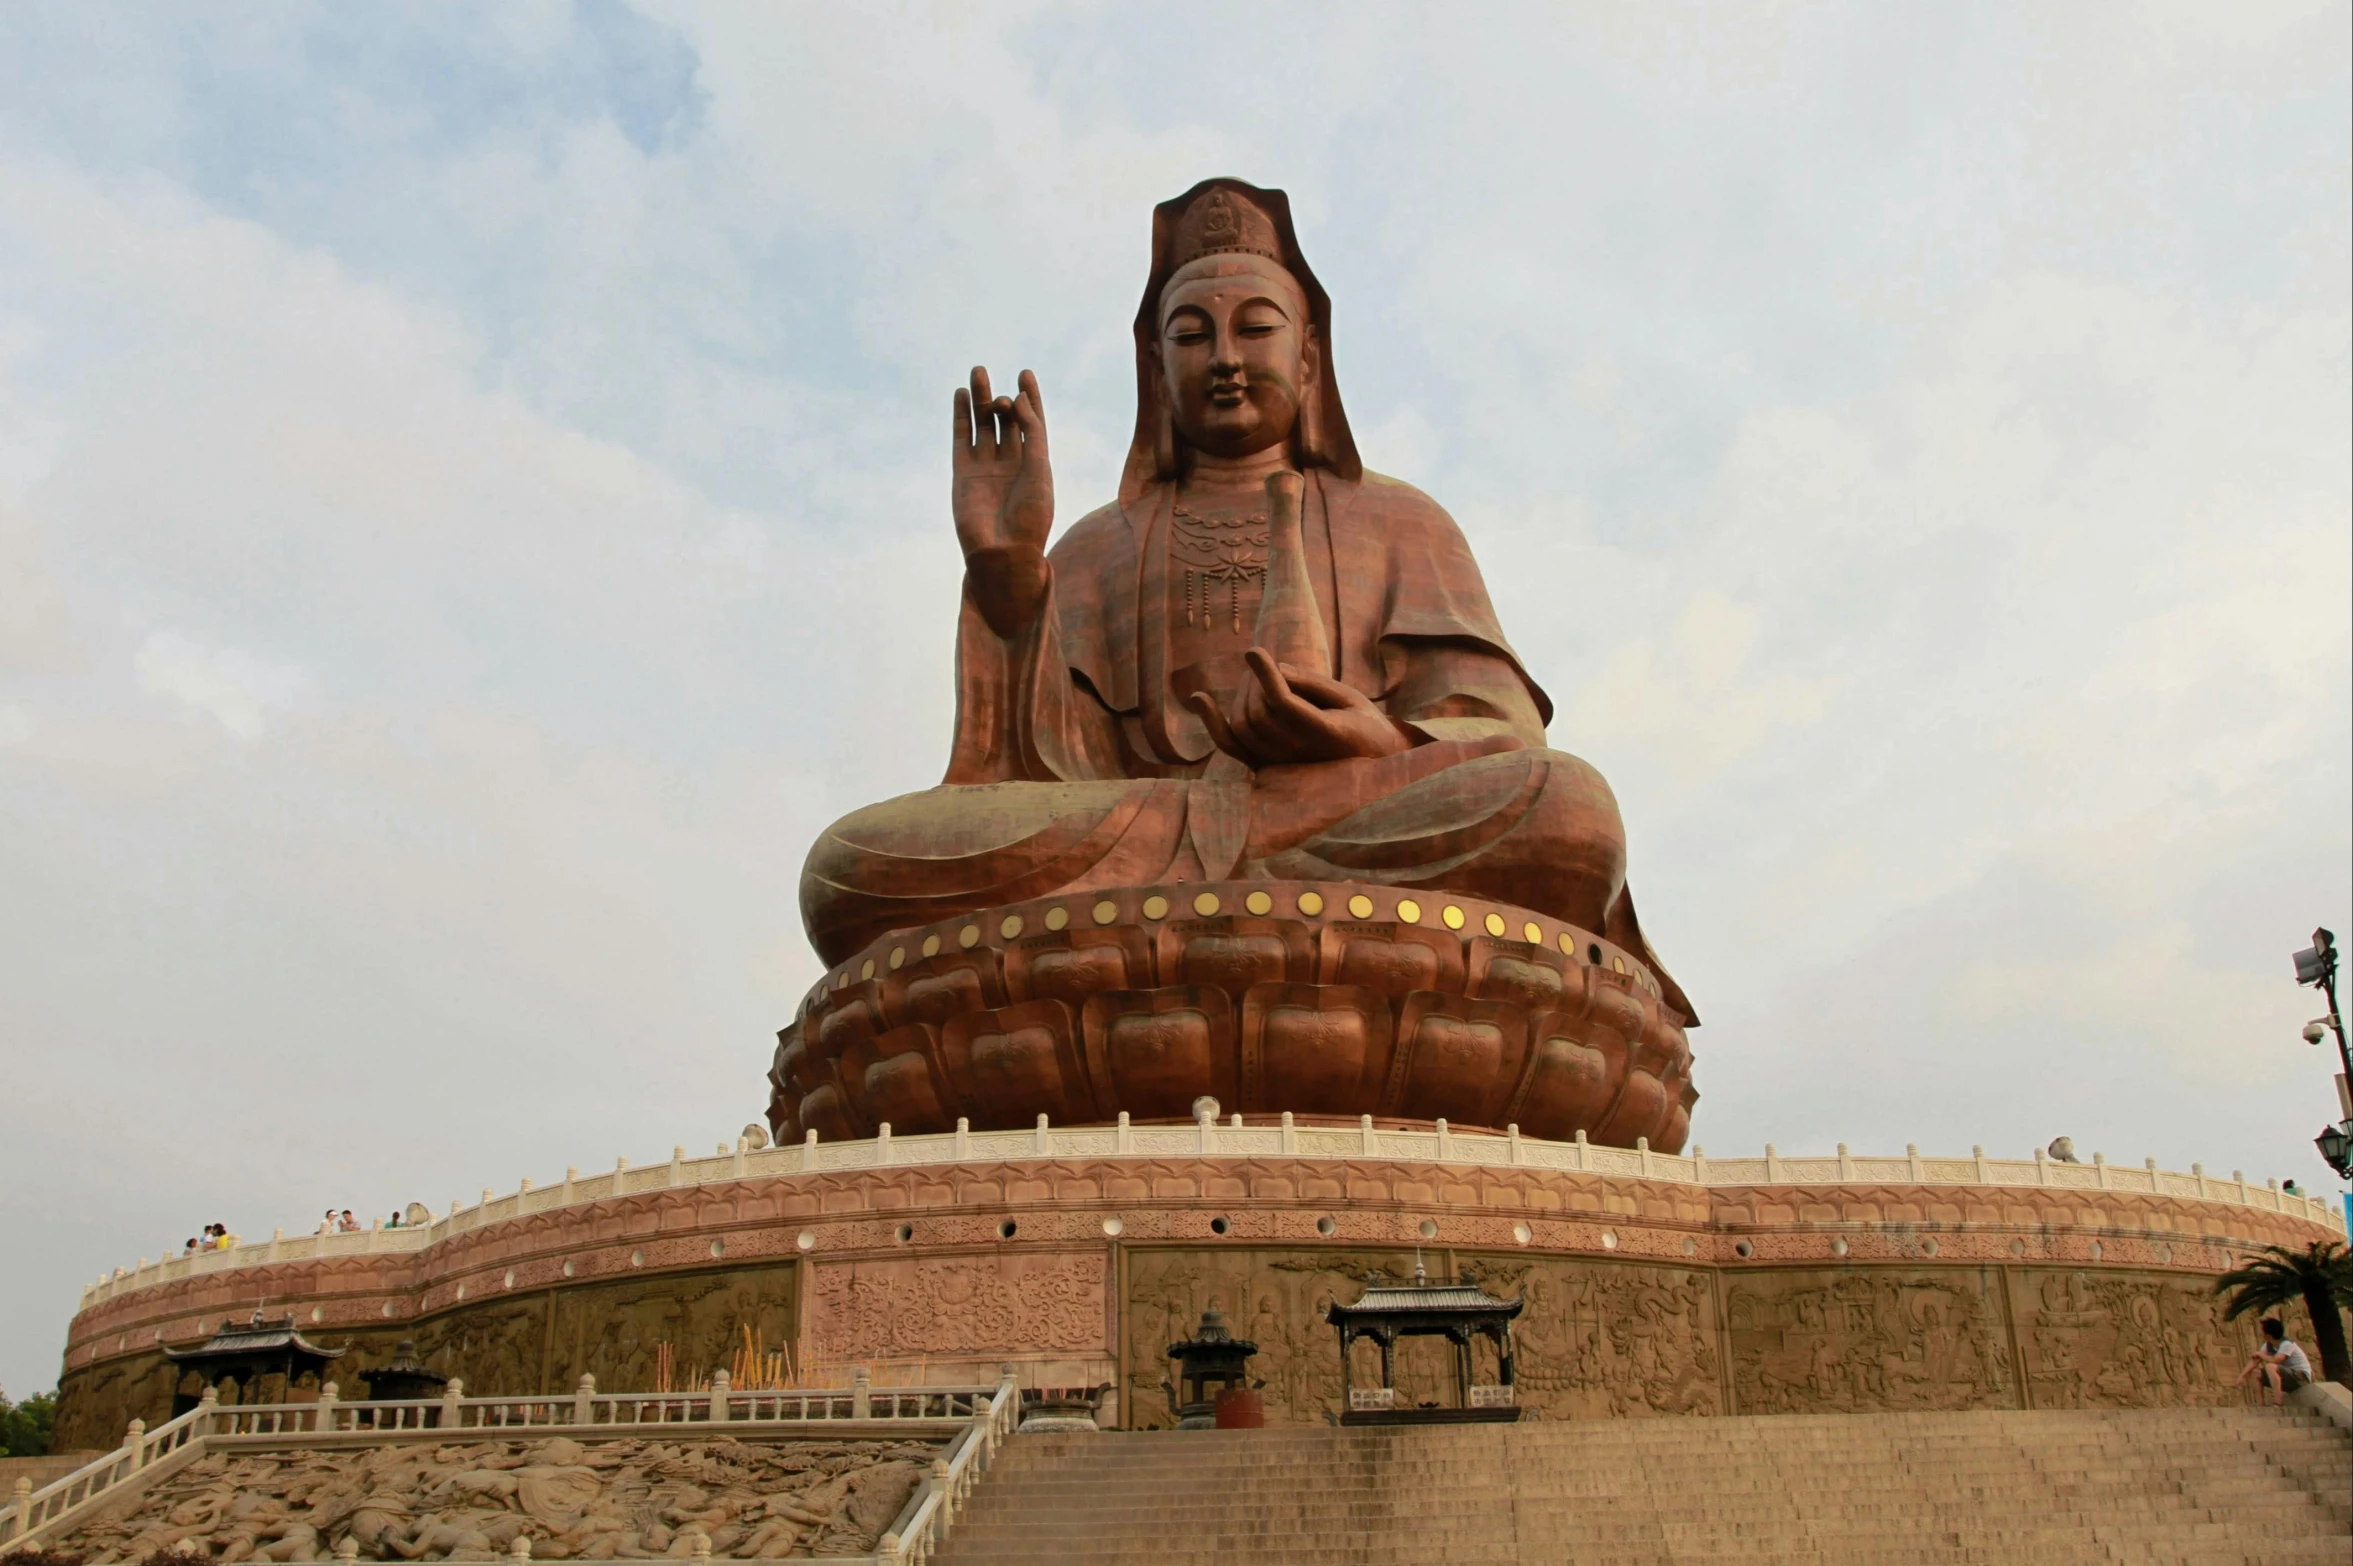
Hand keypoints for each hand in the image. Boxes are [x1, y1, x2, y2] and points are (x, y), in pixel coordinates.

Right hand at [952, 367, 1052, 560]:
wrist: (1005, 551)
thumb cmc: (1031, 516)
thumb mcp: (1040, 469)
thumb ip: (1032, 432)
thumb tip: (1018, 398)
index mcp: (1035, 463)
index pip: (1032, 422)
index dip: (1029, 398)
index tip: (1025, 373)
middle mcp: (1010, 463)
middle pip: (1005, 421)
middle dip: (1002, 400)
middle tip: (998, 388)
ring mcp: (985, 467)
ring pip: (982, 425)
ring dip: (980, 399)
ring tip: (977, 371)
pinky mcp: (963, 472)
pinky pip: (962, 439)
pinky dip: (961, 417)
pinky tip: (960, 395)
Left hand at [1186, 648, 1413, 767]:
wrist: (1372, 770)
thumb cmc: (1365, 726)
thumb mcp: (1351, 699)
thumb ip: (1314, 684)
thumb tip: (1277, 668)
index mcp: (1327, 736)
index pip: (1284, 705)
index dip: (1266, 676)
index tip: (1254, 651)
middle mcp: (1300, 756)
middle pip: (1259, 712)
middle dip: (1256, 680)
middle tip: (1265, 662)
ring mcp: (1280, 766)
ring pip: (1243, 725)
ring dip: (1242, 694)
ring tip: (1256, 677)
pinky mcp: (1266, 768)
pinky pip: (1231, 747)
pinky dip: (1212, 723)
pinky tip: (1198, 698)